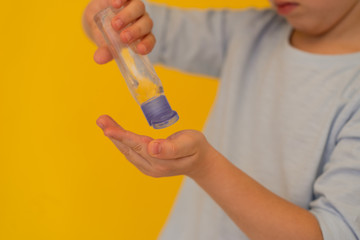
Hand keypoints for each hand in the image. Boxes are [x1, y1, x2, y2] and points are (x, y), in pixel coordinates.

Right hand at [83, 0, 154, 63]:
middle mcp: (140, 20)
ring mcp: (134, 7)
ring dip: (128, 16)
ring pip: (139, 8)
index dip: (147, 45)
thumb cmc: (104, 34)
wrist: (94, 17)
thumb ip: (105, 51)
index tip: (139, 50)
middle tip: (123, 37)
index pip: (149, 40)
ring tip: (114, 24)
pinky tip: (115, 4)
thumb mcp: (104, 43)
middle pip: (146, 24)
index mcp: (140, 36)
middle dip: (136, 31)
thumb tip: (98, 59)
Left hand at [96, 115, 218, 178]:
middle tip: (101, 119)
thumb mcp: (190, 144)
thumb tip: (152, 148)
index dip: (122, 136)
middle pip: (128, 148)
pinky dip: (121, 140)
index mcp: (161, 161)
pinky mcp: (146, 164)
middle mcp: (151, 167)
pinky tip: (114, 132)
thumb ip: (172, 147)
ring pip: (127, 150)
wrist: (199, 162)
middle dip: (113, 133)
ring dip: (115, 136)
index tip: (107, 129)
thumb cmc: (196, 148)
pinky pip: (130, 151)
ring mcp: (147, 167)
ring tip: (104, 122)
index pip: (137, 146)